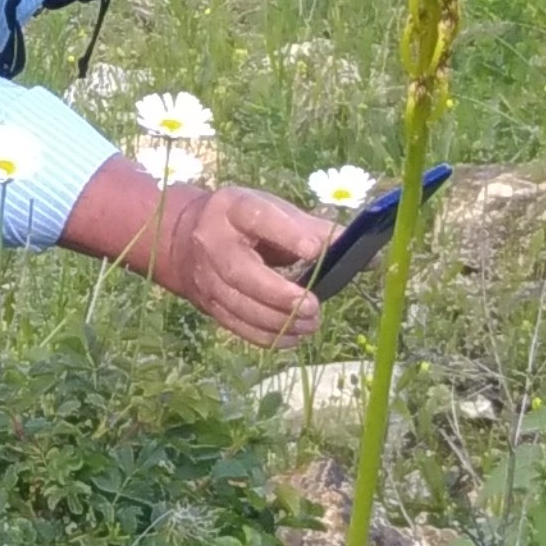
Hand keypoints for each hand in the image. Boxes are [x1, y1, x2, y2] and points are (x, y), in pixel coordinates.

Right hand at [152, 183, 341, 349]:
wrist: (185, 239)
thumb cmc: (245, 222)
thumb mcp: (274, 211)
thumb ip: (315, 228)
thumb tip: (360, 249)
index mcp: (233, 209)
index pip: (257, 216)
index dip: (285, 233)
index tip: (314, 250)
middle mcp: (213, 242)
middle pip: (241, 272)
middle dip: (278, 294)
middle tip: (313, 306)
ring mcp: (207, 277)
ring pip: (240, 305)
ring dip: (278, 321)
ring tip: (311, 323)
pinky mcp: (208, 304)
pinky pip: (237, 326)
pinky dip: (267, 336)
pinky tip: (293, 337)